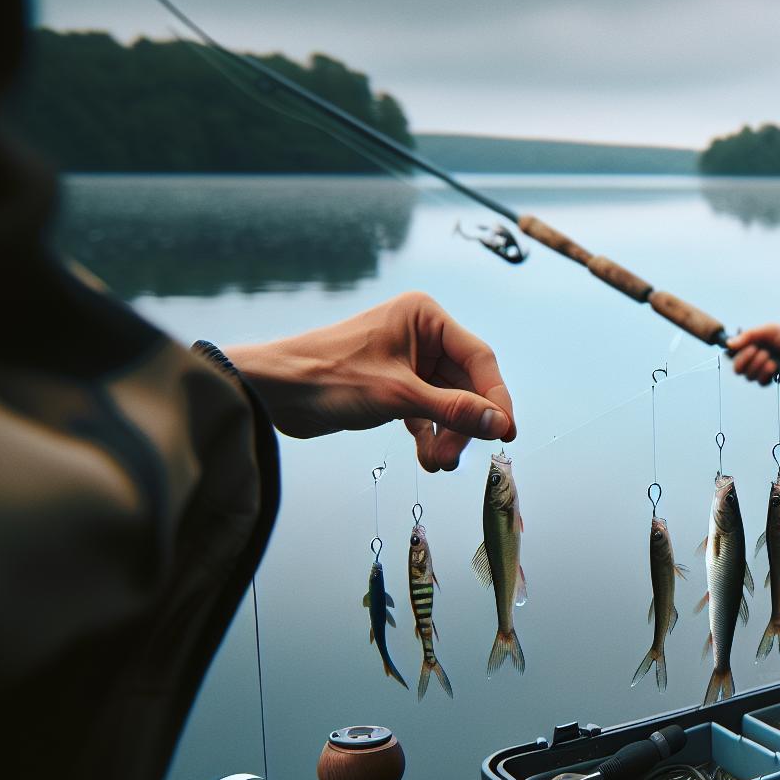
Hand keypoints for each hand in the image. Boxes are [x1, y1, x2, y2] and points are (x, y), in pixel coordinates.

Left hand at [225, 291, 515, 471]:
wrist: (272, 393)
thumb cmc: (328, 378)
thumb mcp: (398, 396)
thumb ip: (454, 410)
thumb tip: (500, 425)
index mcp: (425, 317)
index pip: (478, 358)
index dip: (496, 397)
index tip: (506, 434)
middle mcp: (421, 334)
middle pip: (465, 385)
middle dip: (463, 424)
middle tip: (455, 457)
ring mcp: (409, 362)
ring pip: (449, 403)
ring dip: (447, 436)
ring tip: (437, 463)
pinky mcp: (395, 387)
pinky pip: (428, 413)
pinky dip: (430, 436)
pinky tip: (427, 458)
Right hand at [728, 323, 779, 384]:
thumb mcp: (771, 331)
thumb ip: (749, 336)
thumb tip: (728, 345)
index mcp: (755, 345)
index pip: (735, 356)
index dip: (740, 356)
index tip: (753, 348)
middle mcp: (757, 358)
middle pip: (740, 370)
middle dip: (751, 362)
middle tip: (767, 354)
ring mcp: (766, 370)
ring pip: (750, 377)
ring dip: (759, 368)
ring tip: (774, 362)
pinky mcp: (774, 380)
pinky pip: (761, 383)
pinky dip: (766, 376)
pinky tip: (777, 369)